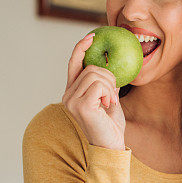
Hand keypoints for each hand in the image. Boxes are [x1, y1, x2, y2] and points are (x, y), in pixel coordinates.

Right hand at [62, 33, 126, 150]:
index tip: (92, 37)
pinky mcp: (80, 105)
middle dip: (109, 77)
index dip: (81, 48)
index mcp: (73, 92)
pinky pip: (99, 85)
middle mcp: (68, 95)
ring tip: (111, 101)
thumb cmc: (111, 126)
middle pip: (90, 68)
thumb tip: (111, 66)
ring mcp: (71, 100)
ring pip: (96, 75)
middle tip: (113, 94)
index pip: (74, 64)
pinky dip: (109, 93)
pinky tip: (108, 104)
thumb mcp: (110, 99)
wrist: (111, 146)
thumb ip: (107, 84)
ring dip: (110, 87)